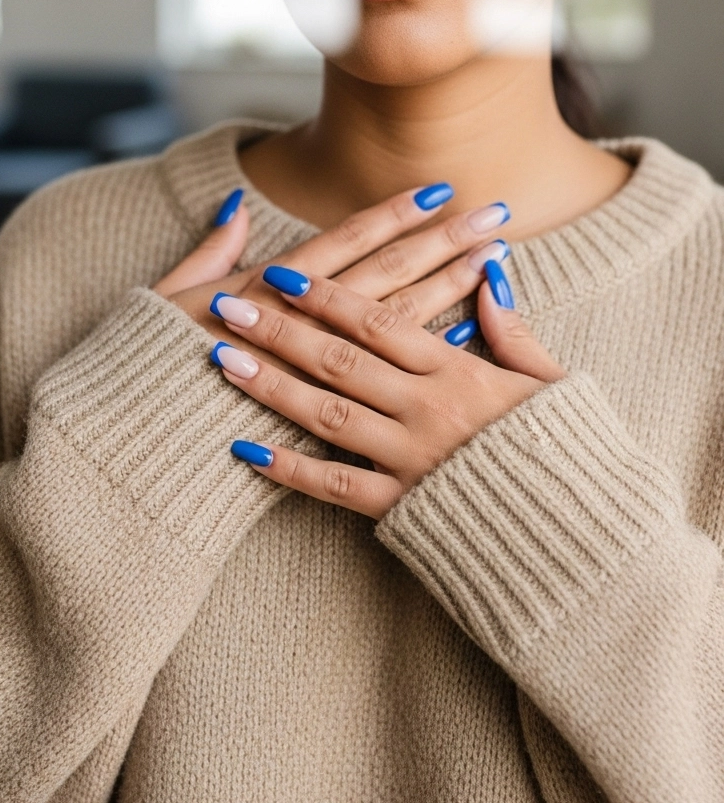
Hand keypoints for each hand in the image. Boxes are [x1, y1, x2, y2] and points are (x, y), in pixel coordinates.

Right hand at [155, 184, 514, 377]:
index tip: (436, 189)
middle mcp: (304, 322)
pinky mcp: (329, 410)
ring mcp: (322, 368)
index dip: (393, 214)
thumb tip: (236, 207)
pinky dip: (428, 358)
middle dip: (443, 241)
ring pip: (399, 321)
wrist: (138, 436)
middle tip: (493, 211)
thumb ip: (211, 253)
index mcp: (268, 288)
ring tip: (492, 257)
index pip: (345, 243)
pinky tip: (468, 334)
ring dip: (449, 287)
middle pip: (388, 274)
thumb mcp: (171, 297)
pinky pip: (390, 383)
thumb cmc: (151, 362)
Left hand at [210, 258, 565, 518]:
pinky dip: (288, 469)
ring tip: (224, 361)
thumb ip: (513, 330)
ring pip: (328, 415)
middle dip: (279, 329)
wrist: (578, 532)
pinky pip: (335, 487)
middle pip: (339, 361)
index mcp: (459, 373)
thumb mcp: (549, 379)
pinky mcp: (401, 509)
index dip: (325, 295)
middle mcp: (427, 411)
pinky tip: (245, 451)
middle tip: (228, 305)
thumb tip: (489, 279)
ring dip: (271, 385)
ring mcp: (410, 460)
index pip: (378, 322)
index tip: (280, 271)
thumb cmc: (567, 450)